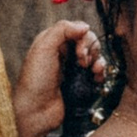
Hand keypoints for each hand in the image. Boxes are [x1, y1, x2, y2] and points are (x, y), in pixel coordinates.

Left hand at [14, 19, 105, 136]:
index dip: (82, 38)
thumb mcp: (43, 48)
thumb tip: (85, 26)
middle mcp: (63, 52)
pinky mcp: (80, 82)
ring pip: (95, 55)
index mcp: (52, 41)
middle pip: (88, 40)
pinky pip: (97, 71)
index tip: (79, 51)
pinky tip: (97, 77)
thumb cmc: (35, 80)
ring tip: (93, 71)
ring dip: (98, 60)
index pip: (76, 29)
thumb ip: (62, 30)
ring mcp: (72, 68)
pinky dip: (100, 72)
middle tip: (82, 63)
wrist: (36, 111)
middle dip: (90, 49)